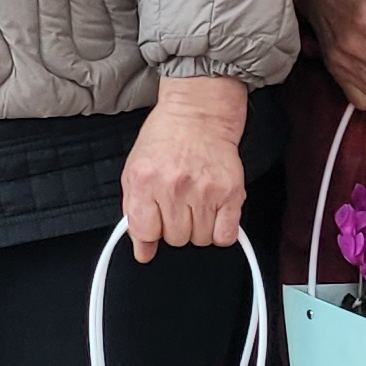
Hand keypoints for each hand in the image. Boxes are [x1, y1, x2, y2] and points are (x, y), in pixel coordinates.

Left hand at [118, 77, 250, 257]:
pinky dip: (220, 232)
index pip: (144, 232)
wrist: (198, 113)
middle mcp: (173, 187)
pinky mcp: (230, 192)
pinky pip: (225, 236)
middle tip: (177, 206)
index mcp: (144, 181)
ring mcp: (204, 190)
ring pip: (200, 240)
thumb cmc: (165, 139)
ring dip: (198, 229)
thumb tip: (143, 251)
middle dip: (174, 227)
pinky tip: (214, 214)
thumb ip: (134, 211)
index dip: (149, 236)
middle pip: (175, 239)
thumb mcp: (135, 170)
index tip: (153, 233)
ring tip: (195, 204)